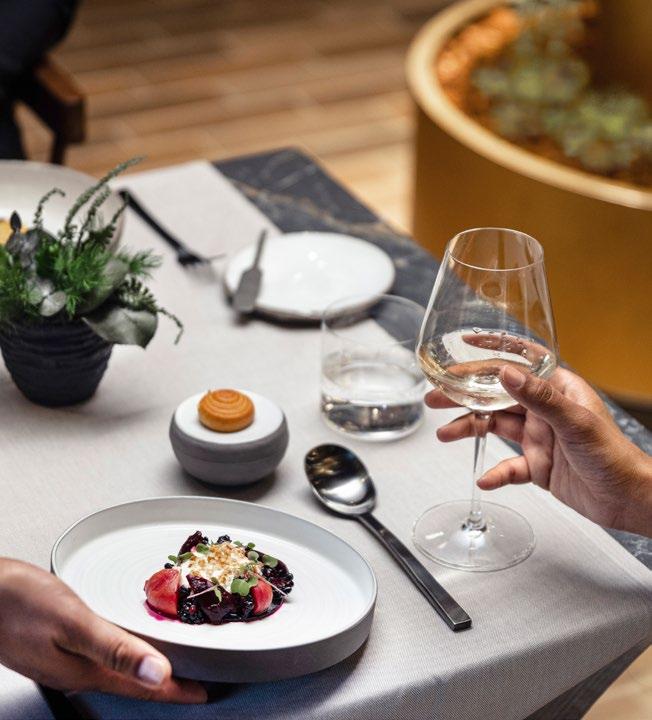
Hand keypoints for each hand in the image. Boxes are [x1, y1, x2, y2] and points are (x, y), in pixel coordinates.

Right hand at [0, 559, 206, 702]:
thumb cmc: (17, 602)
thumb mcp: (73, 622)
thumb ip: (116, 648)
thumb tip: (157, 672)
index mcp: (85, 669)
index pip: (142, 688)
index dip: (175, 692)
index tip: (202, 694)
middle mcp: (75, 672)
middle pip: (131, 684)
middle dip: (164, 686)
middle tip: (192, 684)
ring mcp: (61, 662)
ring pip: (115, 672)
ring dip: (144, 672)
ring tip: (168, 668)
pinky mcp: (53, 647)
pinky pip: (99, 658)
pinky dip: (123, 656)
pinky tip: (124, 645)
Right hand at [426, 365, 651, 536]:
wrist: (627, 499)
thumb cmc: (613, 455)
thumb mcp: (574, 421)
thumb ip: (538, 397)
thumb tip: (506, 373)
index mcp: (556, 390)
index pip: (519, 364)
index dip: (491, 353)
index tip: (464, 346)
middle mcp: (544, 411)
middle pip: (496, 397)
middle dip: (465, 397)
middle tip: (436, 397)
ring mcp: (539, 437)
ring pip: (495, 428)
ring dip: (470, 430)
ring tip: (445, 434)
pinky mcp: (537, 465)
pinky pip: (508, 466)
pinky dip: (495, 471)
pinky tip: (484, 477)